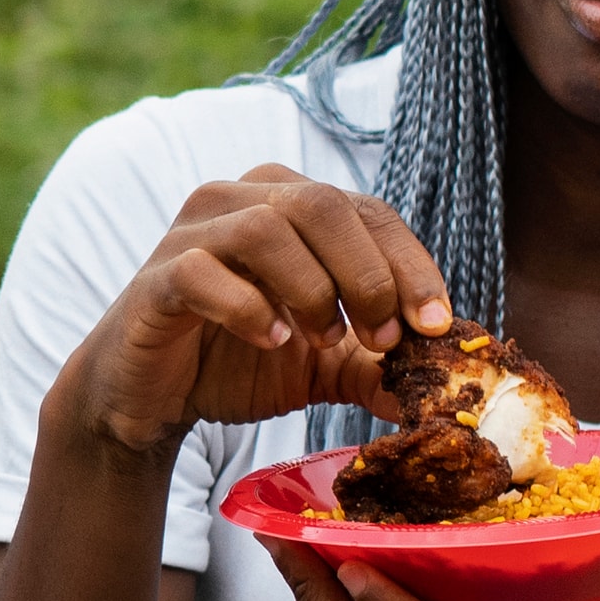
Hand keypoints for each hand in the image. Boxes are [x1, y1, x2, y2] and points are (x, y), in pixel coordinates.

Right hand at [46, 167, 454, 462]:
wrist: (150, 399)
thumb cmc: (235, 362)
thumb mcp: (325, 363)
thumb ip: (379, 361)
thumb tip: (449, 381)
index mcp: (284, 204)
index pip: (366, 210)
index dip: (410, 263)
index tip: (435, 323)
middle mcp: (236, 201)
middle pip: (322, 204)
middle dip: (368, 275)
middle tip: (384, 339)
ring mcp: (190, 235)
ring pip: (266, 229)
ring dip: (312, 289)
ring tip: (323, 339)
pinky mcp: (156, 280)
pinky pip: (203, 273)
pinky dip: (250, 308)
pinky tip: (272, 341)